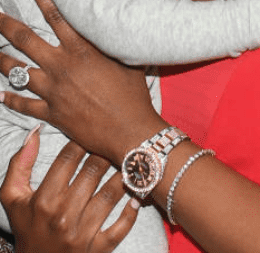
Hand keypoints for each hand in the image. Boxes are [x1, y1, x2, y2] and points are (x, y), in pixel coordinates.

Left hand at [0, 0, 165, 166]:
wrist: (129, 130)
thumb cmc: (133, 93)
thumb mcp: (127, 59)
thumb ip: (114, 42)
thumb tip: (116, 23)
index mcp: (80, 49)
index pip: (53, 14)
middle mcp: (61, 66)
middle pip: (24, 39)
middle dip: (3, 24)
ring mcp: (53, 91)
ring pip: (16, 71)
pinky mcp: (51, 113)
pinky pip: (23, 105)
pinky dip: (9, 99)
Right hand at [0, 130, 137, 252]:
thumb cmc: (28, 227)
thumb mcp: (13, 198)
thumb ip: (20, 165)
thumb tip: (34, 133)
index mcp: (44, 200)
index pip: (68, 158)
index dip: (83, 139)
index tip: (92, 129)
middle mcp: (63, 216)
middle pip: (93, 171)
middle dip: (106, 151)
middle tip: (115, 139)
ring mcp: (82, 234)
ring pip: (110, 194)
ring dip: (124, 174)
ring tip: (131, 159)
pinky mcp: (97, 250)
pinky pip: (120, 228)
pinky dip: (131, 212)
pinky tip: (136, 197)